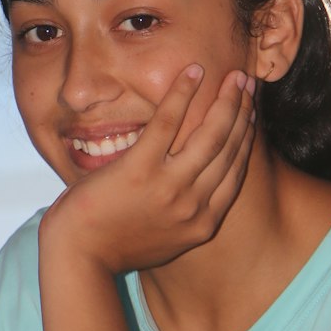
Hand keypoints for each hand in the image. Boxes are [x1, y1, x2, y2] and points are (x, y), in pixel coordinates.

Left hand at [41, 65, 254, 274]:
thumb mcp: (165, 238)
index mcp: (203, 223)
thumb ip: (186, 215)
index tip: (250, 112)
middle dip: (243, 111)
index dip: (247, 136)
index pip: (236, 170)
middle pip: (230, 149)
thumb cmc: (114, 246)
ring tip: (233, 76)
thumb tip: (198, 186)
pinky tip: (193, 71)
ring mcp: (169, 188)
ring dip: (226, 100)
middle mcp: (193, 206)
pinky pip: (168, 122)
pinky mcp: (140, 170)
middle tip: (247, 84)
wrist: (80, 259)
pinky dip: (183, 93)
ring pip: (210, 134)